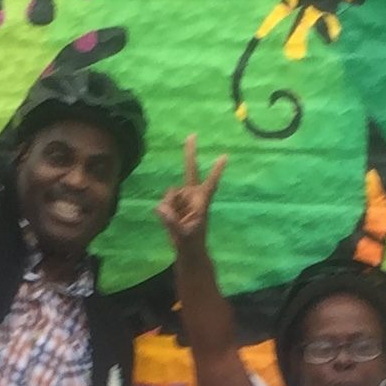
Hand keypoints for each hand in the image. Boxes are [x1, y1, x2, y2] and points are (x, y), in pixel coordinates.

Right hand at [153, 133, 224, 249]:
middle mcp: (192, 195)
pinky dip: (164, 212)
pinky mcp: (172, 204)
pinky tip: (169, 220)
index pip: (211, 183)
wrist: (187, 250)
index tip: (225, 156)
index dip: (216, 170)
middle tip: (192, 135)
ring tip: (176, 222)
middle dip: (190, 153)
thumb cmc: (191, 242)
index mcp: (202, 201)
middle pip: (190, 170)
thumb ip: (171, 221)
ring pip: (170, 194)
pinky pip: (163, 202)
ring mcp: (182, 198)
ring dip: (170, 207)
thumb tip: (160, 208)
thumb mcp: (183, 234)